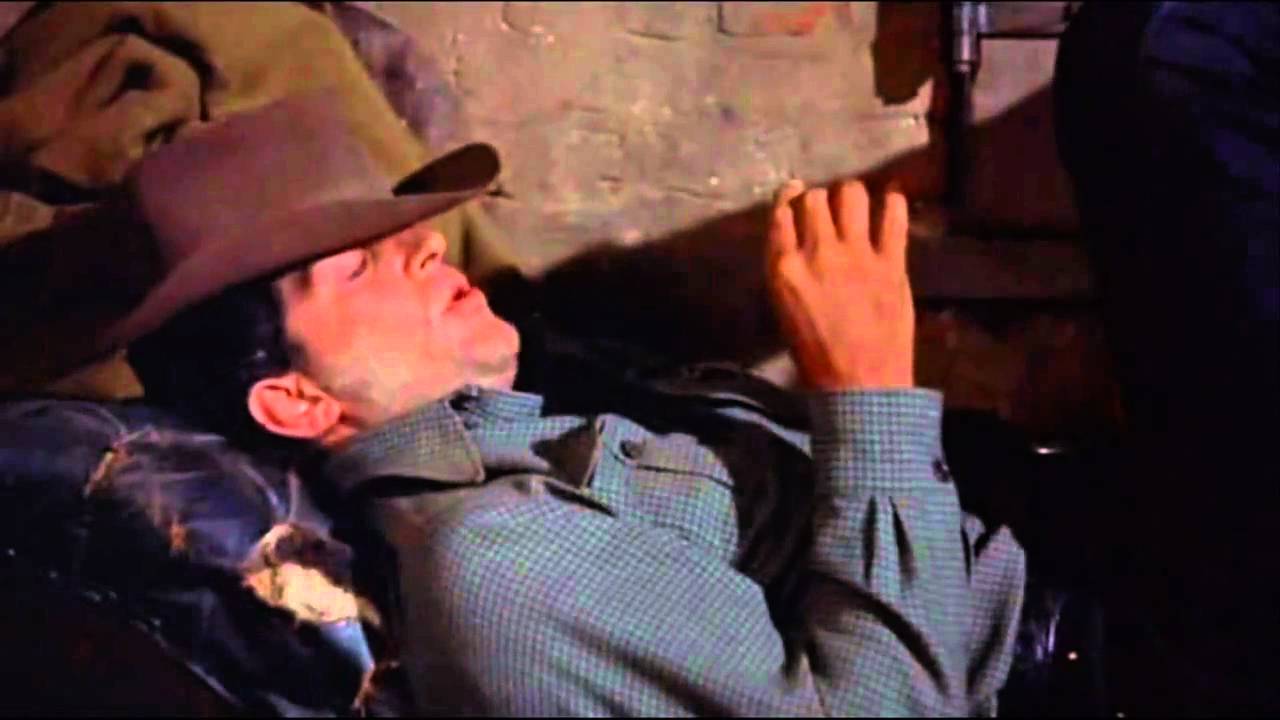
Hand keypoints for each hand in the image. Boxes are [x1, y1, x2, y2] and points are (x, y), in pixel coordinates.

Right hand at [765, 178, 914, 390]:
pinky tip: (892, 201)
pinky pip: (894, 215)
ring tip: (856, 206)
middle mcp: (818, 252)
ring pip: (851, 194)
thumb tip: (797, 241)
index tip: (795, 194)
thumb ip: (788, 269)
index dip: (788, 198)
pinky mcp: (892, 262)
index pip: (781, 213)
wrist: (861, 385)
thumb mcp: (784, 308)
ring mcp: (857, 254)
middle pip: (814, 198)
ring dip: (851, 195)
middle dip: (819, 198)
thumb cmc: (816, 356)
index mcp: (784, 268)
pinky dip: (894, 202)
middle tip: (828, 209)